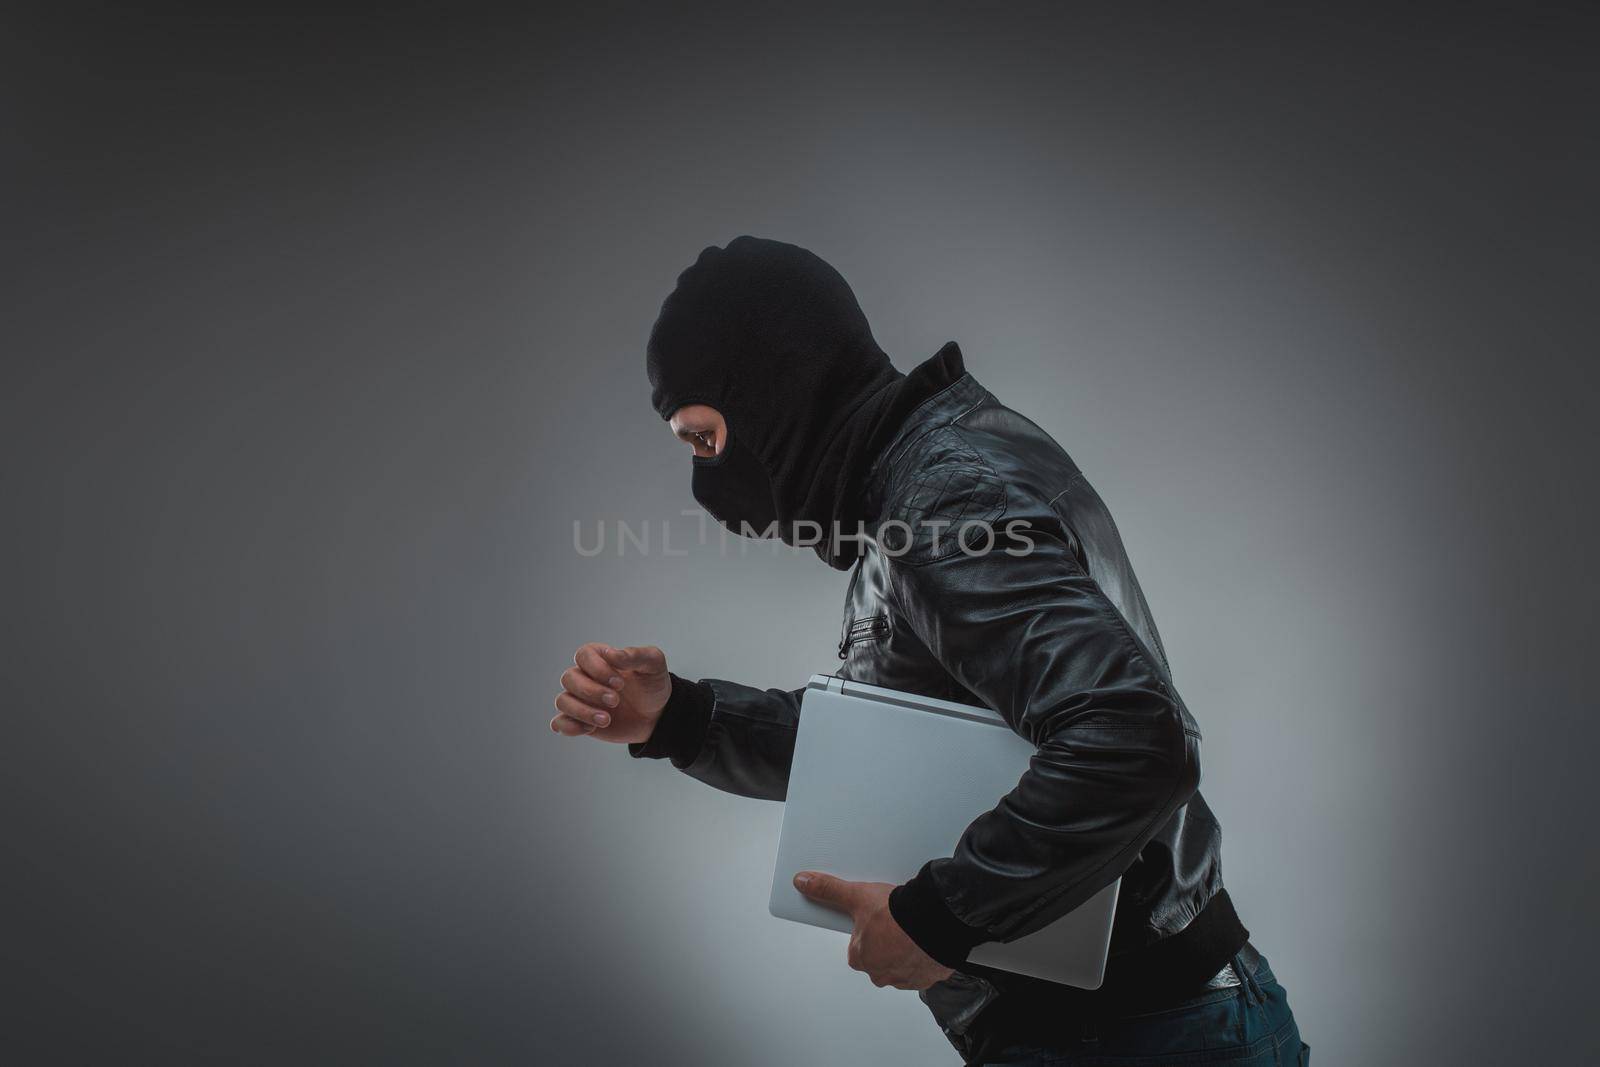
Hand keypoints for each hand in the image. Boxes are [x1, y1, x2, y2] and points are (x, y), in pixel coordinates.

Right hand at [551, 643, 670, 743]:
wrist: (657, 716)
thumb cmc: (653, 685)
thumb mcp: (653, 665)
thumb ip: (635, 655)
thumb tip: (612, 654)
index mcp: (600, 658)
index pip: (583, 655)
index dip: (597, 668)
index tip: (620, 683)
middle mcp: (585, 676)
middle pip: (569, 678)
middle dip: (591, 691)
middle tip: (615, 701)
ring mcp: (580, 699)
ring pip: (562, 701)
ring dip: (582, 711)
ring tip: (607, 720)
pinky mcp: (579, 720)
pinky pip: (559, 722)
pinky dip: (570, 726)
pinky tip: (591, 729)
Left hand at [793, 871, 953, 989]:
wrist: (935, 921)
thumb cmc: (897, 914)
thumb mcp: (857, 895)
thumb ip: (829, 890)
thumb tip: (803, 882)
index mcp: (860, 957)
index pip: (858, 945)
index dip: (869, 929)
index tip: (878, 918)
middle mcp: (880, 973)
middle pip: (879, 956)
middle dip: (888, 942)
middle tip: (896, 922)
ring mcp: (904, 978)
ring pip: (901, 964)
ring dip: (906, 951)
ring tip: (913, 929)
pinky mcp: (926, 978)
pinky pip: (922, 969)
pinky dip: (924, 957)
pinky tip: (926, 940)